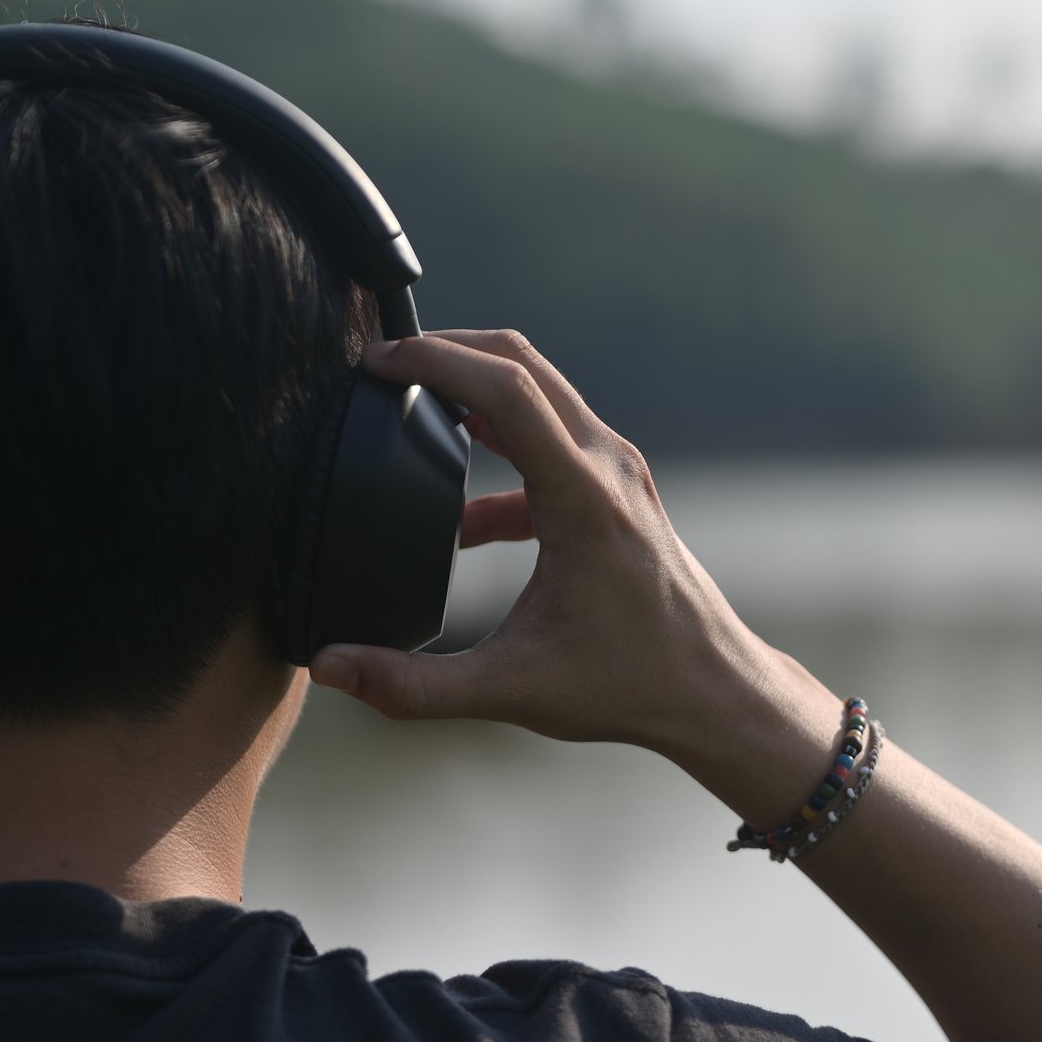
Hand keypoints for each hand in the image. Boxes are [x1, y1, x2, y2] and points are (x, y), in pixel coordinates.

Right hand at [306, 330, 831, 762]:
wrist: (712, 690)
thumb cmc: (627, 685)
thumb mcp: (511, 690)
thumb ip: (413, 686)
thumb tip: (329, 668)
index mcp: (584, 496)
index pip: (504, 388)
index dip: (433, 361)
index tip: (374, 362)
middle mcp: (607, 465)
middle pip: (521, 364)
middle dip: (447, 350)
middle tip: (380, 365)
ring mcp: (618, 471)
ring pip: (540, 393)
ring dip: (474, 389)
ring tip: (407, 406)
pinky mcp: (617, 490)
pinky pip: (549, 441)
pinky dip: (500, 448)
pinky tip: (459, 515)